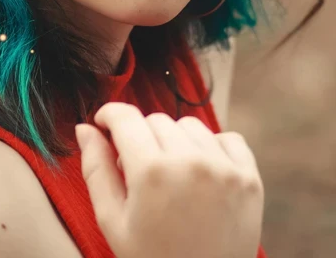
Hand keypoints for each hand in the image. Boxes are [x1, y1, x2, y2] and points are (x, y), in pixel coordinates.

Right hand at [76, 102, 263, 257]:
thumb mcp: (112, 220)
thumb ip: (96, 169)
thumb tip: (85, 128)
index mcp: (151, 172)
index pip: (125, 117)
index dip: (110, 115)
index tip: (106, 124)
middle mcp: (190, 162)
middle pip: (155, 120)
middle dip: (141, 138)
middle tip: (140, 170)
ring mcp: (224, 168)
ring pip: (190, 126)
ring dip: (176, 142)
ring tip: (172, 175)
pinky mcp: (249, 177)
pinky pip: (227, 138)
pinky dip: (212, 148)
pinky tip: (201, 174)